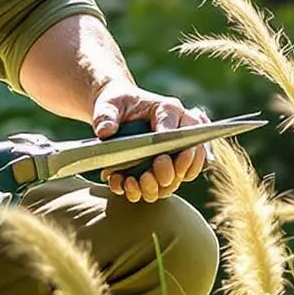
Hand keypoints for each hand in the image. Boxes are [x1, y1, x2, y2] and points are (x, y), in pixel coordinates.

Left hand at [89, 87, 208, 202]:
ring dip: (156, 187)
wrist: (114, 112)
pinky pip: (162, 187)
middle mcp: (178, 133)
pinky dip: (144, 191)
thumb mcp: (108, 104)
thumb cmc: (116, 103)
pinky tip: (125, 184)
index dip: (179, 149)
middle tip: (147, 176)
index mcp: (170, 111)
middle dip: (169, 173)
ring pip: (177, 178)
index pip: (186, 131)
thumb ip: (106, 115)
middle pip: (188, 160)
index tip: (162, 159)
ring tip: (132, 183)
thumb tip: (105, 132)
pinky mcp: (162, 170)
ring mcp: (172, 154)